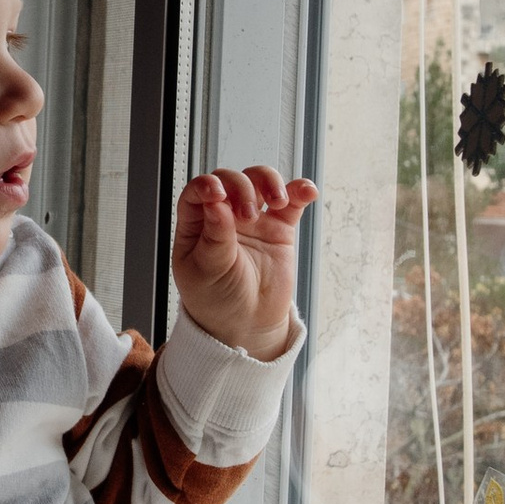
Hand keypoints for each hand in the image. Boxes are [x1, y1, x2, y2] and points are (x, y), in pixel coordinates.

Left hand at [172, 167, 315, 358]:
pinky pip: (291, 202)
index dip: (206, 185)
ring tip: (277, 202)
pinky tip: (307, 191)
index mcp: (197, 223)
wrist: (247, 323)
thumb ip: (215, 236)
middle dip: (242, 188)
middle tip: (248, 215)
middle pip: (232, 180)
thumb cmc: (217, 298)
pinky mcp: (279, 228)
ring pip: (260, 181)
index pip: (198, 191)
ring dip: (270, 182)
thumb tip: (215, 202)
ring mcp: (253, 219)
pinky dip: (300, 191)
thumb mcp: (208, 271)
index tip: (217, 193)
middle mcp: (223, 215)